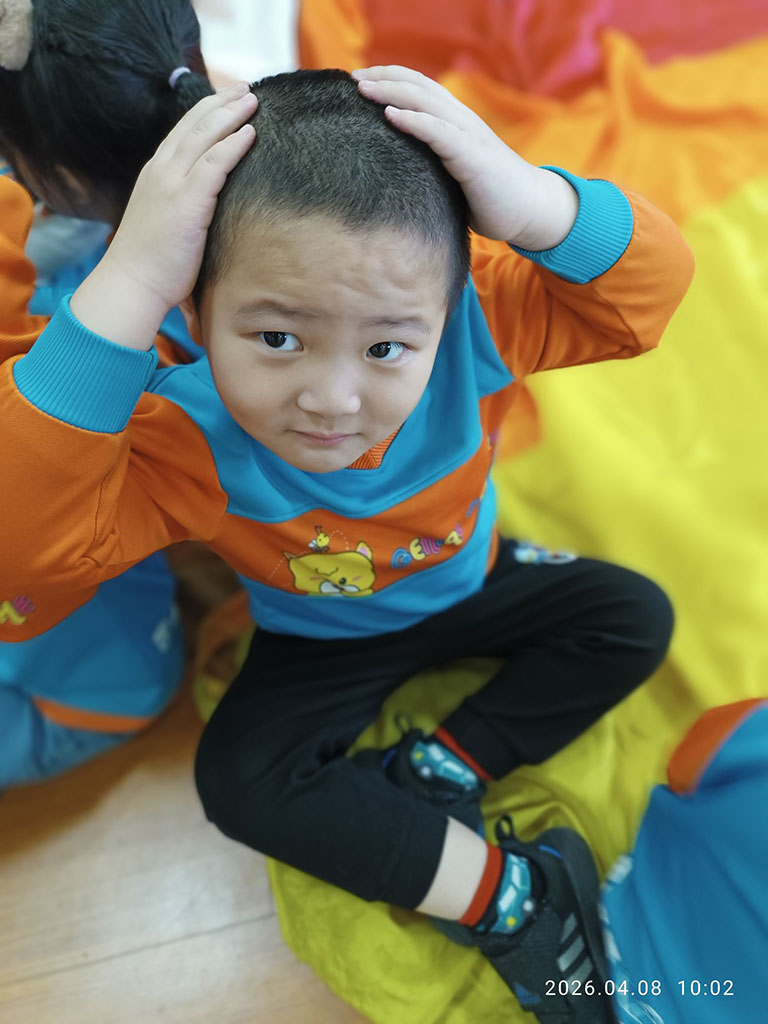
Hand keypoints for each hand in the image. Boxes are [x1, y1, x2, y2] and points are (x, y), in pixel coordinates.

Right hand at [71, 84, 256, 349]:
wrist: (133, 284)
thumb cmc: (151, 265)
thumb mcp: (164, 223)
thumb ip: (181, 206)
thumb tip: (203, 210)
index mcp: (156, 175)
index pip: (183, 132)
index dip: (206, 112)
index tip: (228, 100)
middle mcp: (162, 171)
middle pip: (194, 124)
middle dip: (221, 103)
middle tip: (246, 89)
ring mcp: (172, 184)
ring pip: (205, 136)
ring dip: (231, 115)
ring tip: (253, 100)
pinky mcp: (187, 202)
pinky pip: (215, 164)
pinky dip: (233, 145)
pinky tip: (250, 133)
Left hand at [352, 66, 577, 250]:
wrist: (530, 210)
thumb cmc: (488, 198)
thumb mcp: (453, 175)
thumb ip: (430, 165)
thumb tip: (394, 174)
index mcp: (456, 122)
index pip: (419, 88)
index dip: (390, 79)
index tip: (359, 83)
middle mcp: (461, 120)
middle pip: (418, 86)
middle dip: (383, 79)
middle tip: (351, 79)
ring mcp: (468, 136)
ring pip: (426, 102)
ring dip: (392, 92)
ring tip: (363, 89)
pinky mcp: (473, 157)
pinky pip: (439, 133)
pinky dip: (414, 121)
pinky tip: (391, 116)